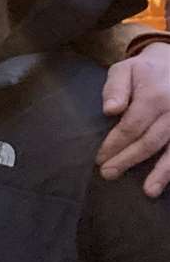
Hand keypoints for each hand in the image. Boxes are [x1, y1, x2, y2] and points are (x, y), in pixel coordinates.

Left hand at [98, 42, 169, 195]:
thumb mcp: (124, 70)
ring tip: (148, 191)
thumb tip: (110, 110)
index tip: (99, 158)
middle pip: (149, 142)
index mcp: (154, 96)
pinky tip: (165, 182)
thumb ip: (115, 89)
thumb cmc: (144, 71)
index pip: (131, 127)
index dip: (114, 144)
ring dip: (161, 173)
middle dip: (128, 160)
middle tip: (108, 174)